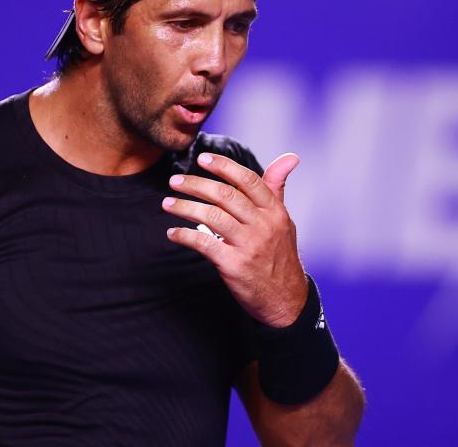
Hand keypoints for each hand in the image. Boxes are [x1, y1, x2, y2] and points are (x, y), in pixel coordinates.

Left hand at [163, 152, 307, 327]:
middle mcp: (263, 225)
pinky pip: (205, 244)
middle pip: (226, 196)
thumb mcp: (284, 220)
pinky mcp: (235, 265)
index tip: (202, 158)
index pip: (248, 181)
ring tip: (167, 203)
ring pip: (212, 217)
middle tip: (174, 180)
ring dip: (185, 208)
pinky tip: (173, 233)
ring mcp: (249, 245)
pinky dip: (185, 236)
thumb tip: (290, 157)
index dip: (224, 166)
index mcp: (274, 211)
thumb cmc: (280, 255)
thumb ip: (278, 188)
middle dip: (196, 184)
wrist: (286, 300)